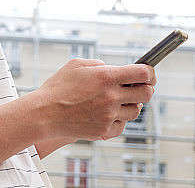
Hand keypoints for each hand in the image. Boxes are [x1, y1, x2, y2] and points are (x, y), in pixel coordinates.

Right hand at [34, 58, 154, 140]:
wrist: (44, 113)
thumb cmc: (58, 87)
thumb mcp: (77, 64)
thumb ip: (99, 64)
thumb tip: (113, 69)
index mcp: (107, 77)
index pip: (143, 73)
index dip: (150, 72)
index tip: (148, 73)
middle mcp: (111, 96)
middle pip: (146, 94)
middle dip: (146, 88)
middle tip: (139, 87)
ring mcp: (108, 115)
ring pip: (136, 111)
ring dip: (132, 104)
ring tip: (120, 99)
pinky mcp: (103, 130)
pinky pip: (122, 125)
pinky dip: (119, 119)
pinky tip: (110, 113)